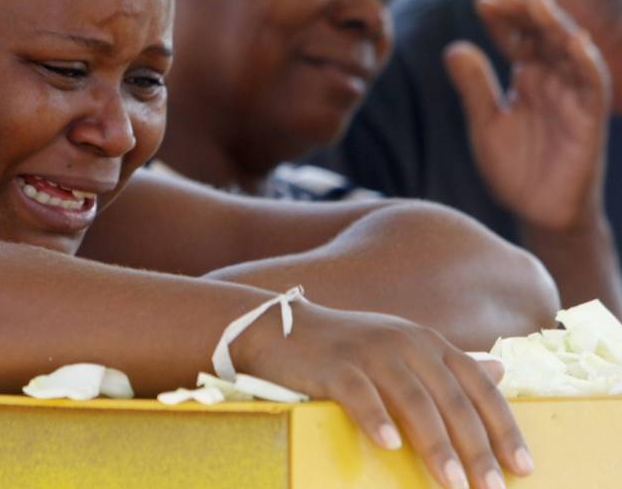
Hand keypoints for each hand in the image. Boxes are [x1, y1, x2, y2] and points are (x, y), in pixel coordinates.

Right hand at [232, 303, 531, 488]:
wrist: (279, 329)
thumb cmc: (345, 348)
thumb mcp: (402, 347)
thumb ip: (447, 364)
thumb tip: (500, 370)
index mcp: (427, 343)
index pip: (478, 387)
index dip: (503, 427)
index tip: (523, 466)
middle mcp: (405, 343)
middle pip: (451, 399)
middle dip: (476, 448)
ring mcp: (369, 352)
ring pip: (413, 401)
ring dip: (436, 444)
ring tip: (452, 483)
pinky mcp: (333, 365)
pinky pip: (359, 395)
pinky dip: (376, 419)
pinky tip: (389, 445)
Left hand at [446, 0, 609, 230]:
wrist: (538, 212)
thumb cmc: (514, 167)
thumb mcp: (485, 124)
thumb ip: (474, 87)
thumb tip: (453, 47)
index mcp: (527, 78)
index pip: (516, 38)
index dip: (502, 18)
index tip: (482, 0)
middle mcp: (552, 80)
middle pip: (543, 35)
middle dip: (526, 12)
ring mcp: (573, 96)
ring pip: (570, 51)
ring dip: (556, 25)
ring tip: (537, 2)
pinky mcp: (590, 118)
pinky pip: (592, 84)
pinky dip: (585, 61)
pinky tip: (573, 41)